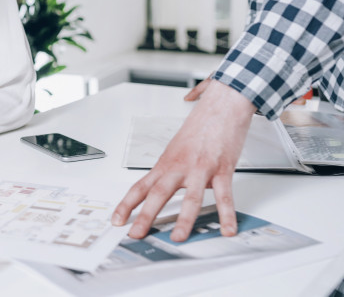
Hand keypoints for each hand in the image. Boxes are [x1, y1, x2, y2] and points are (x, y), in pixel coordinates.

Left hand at [113, 80, 254, 240]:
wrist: (222, 106)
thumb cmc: (201, 125)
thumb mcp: (177, 147)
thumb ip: (171, 169)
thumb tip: (164, 186)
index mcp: (166, 163)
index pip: (140, 187)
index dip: (126, 205)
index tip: (116, 220)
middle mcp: (180, 167)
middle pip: (158, 194)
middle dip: (146, 217)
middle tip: (136, 234)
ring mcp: (200, 168)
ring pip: (190, 198)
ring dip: (183, 220)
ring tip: (177, 237)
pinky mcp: (222, 169)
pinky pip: (224, 196)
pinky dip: (226, 215)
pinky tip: (227, 229)